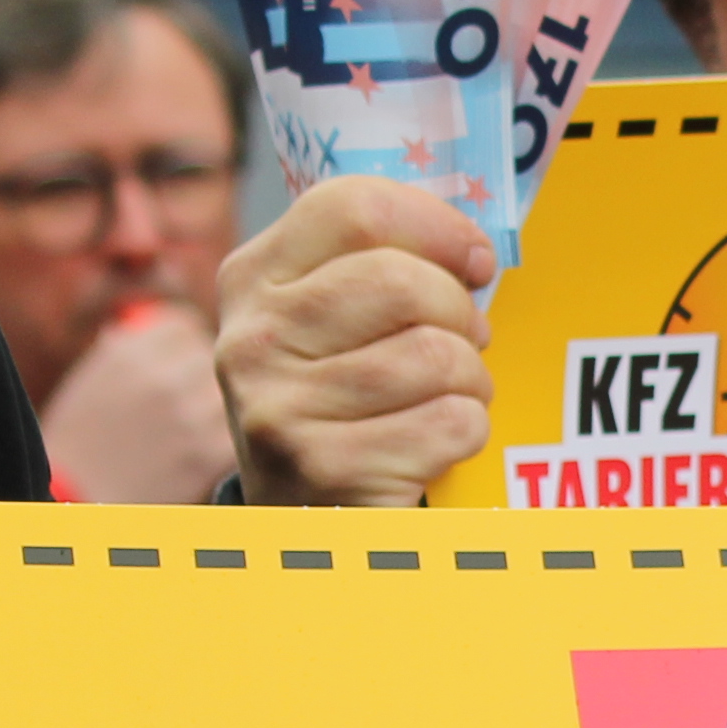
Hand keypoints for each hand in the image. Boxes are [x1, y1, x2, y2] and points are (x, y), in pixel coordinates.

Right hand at [40, 295, 238, 503]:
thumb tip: (154, 326)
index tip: (177, 365)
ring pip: (226, 390)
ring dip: (214, 405)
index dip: (182, 346)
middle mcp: (162, 376)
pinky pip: (235, 428)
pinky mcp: (210, 451)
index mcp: (129, 352)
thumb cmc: (78, 446)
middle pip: (208, 354)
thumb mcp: (91, 382)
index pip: (182, 326)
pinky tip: (201, 451)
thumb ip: (126, 350)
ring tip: (191, 429)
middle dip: (198, 375)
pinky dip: (224, 439)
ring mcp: (190, 412)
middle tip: (186, 401)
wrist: (78, 505)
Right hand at [214, 176, 494, 507]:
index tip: (474, 261)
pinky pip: (451, 422)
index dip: (436, 225)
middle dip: (460, 314)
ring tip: (449, 396)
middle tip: (465, 343)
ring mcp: (279, 406)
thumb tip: (472, 252)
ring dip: (471, 380)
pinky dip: (468, 431)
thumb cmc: (336, 403)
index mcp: (253, 279)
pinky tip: (436, 444)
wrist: (297, 519)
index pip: (355, 208)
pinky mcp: (323, 469)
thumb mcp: (326, 324)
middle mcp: (252, 338)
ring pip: (436, 355)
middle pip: (402, 281)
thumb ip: (376, 269)